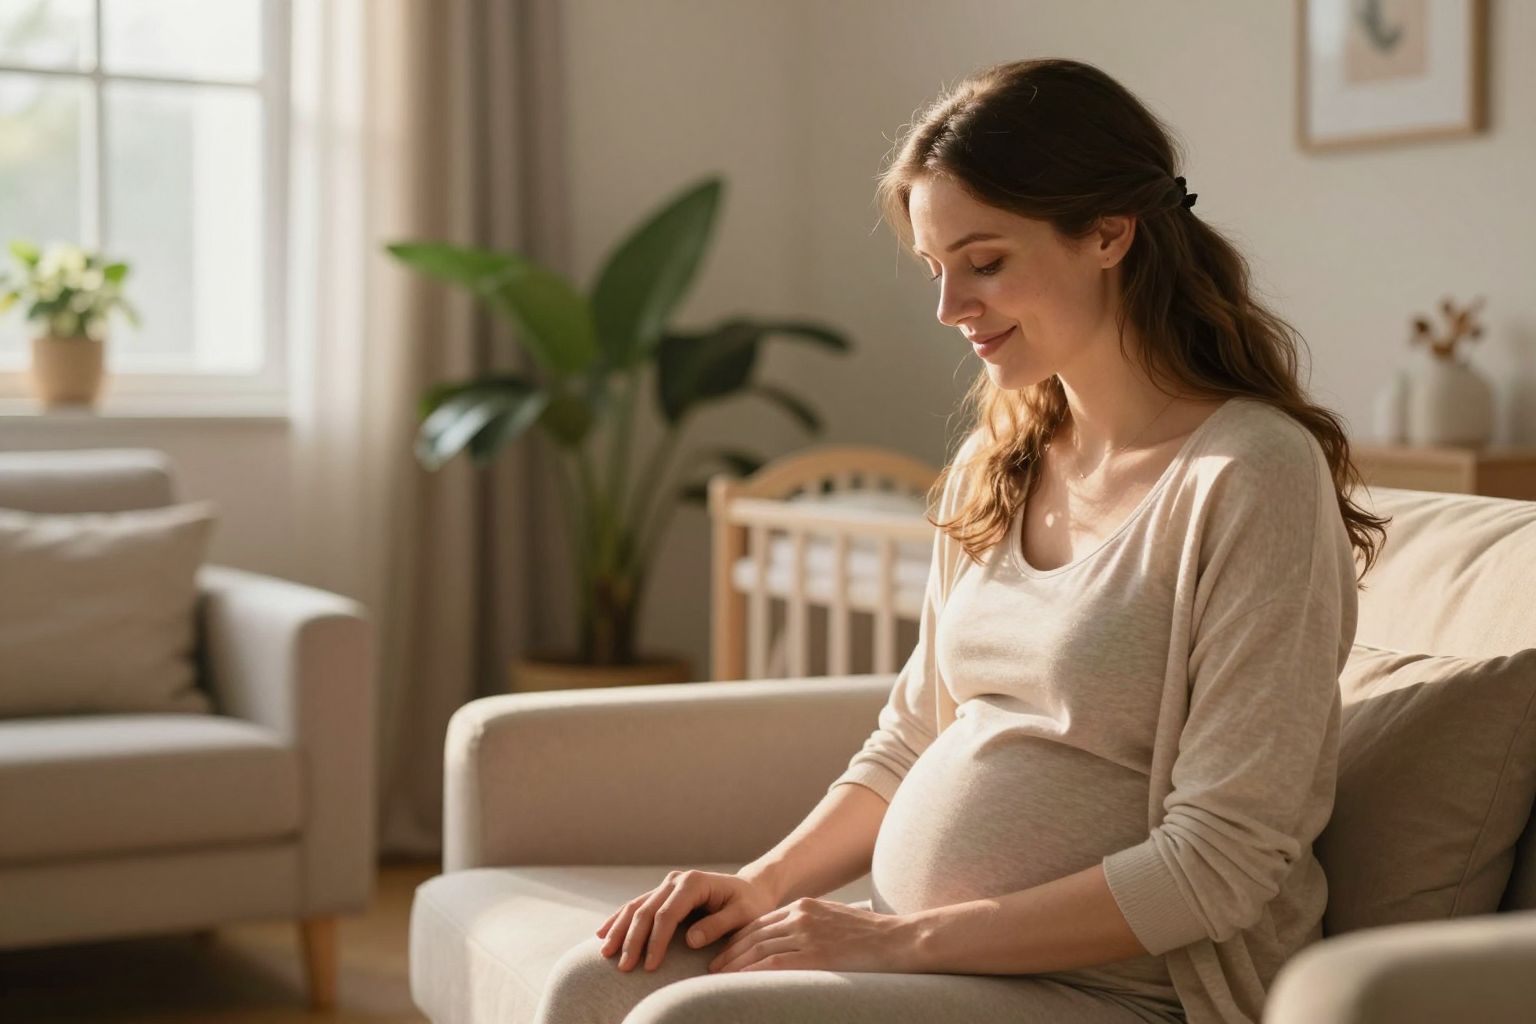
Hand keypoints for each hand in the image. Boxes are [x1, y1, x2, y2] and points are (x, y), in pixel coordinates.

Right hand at [596, 869, 779, 972]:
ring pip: (636, 907)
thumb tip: (690, 940)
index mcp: (694, 883)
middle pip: (646, 911)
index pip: (667, 914)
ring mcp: (667, 885)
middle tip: (623, 967)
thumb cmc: (750, 905)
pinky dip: (619, 919)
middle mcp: (676, 880)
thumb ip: (718, 925)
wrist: (751, 890)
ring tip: (606, 953)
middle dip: (632, 940)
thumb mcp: (744, 915)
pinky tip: (603, 933)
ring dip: (619, 930)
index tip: (650, 966)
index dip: (656, 941)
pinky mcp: (662, 893)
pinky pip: (636, 906)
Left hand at [707, 896, 914, 973]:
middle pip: (754, 935)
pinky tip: (738, 982)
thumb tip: (799, 946)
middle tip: (712, 968)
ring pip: (758, 949)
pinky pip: (773, 964)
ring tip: (718, 978)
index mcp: (805, 907)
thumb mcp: (836, 922)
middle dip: (730, 952)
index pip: (761, 923)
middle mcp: (801, 916)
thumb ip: (813, 929)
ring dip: (734, 965)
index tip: (725, 953)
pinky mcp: (814, 955)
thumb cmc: (872, 937)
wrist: (898, 940)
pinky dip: (752, 973)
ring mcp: (807, 935)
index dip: (739, 939)